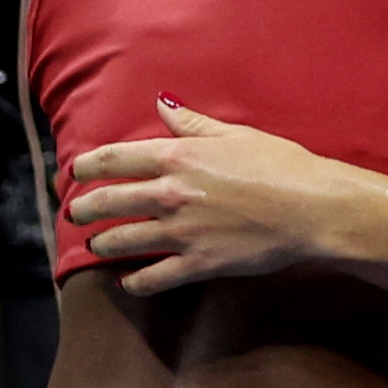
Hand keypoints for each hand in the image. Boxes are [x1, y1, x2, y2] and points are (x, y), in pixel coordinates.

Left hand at [65, 97, 349, 294]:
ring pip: (122, 240)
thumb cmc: (281, 164)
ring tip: (95, 244)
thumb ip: (192, 123)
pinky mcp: (199, 263)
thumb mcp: (235, 134)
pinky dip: (134, 283)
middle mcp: (171, 194)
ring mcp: (182, 232)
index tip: (76, 171)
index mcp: (178, 157)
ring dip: (102, 243)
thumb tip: (162, 104)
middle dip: (84, 208)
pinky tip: (127, 282)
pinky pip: (154, 278)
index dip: (87, 165)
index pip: (114, 159)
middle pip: (109, 201)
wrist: (313, 207)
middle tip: (75, 212)